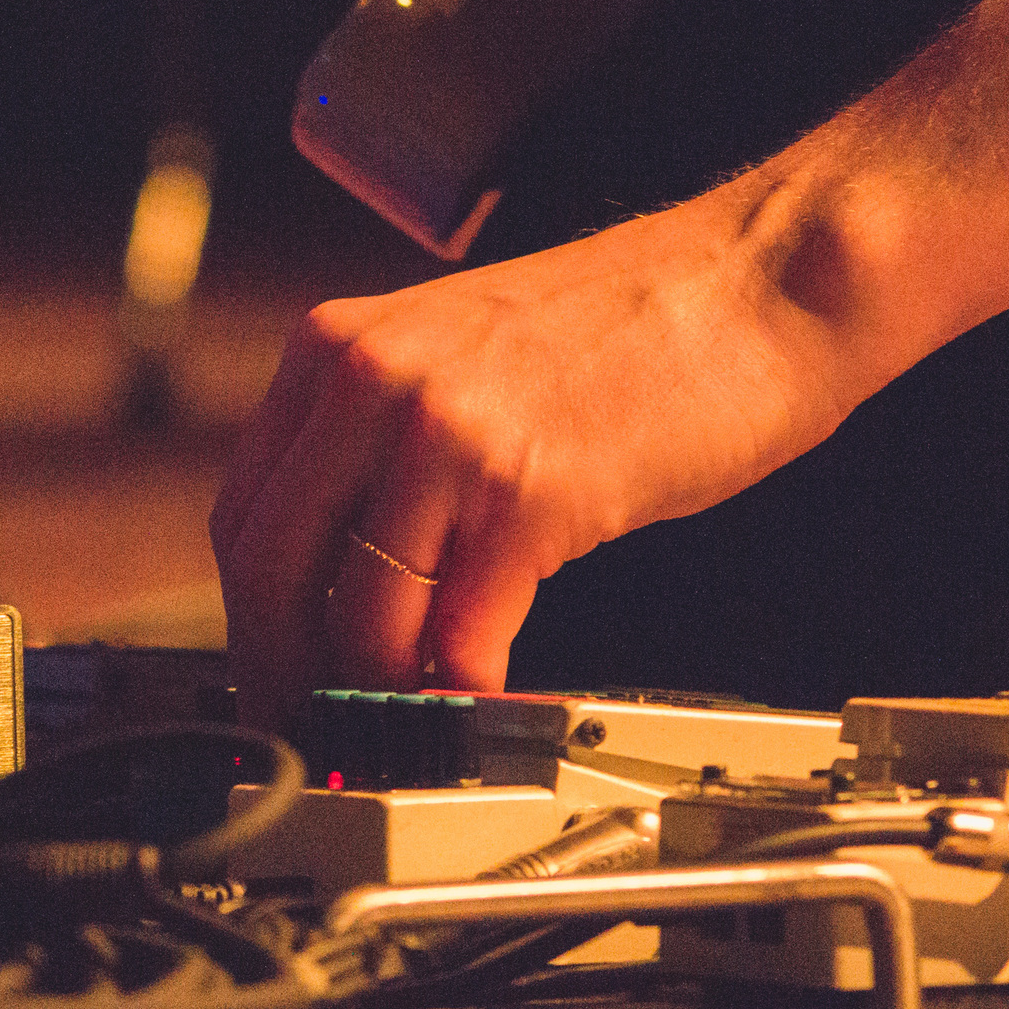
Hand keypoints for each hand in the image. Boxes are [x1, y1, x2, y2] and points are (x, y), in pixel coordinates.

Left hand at [210, 186, 864, 725]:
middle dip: (284, 672)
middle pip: (270, 569)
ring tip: (405, 728)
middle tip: (315, 730)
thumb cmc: (635, 323)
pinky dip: (462, 695)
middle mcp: (372, 381)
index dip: (249, 617)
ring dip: (376, 697)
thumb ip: (384, 437)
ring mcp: (444, 435)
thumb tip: (341, 564)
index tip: (272, 671)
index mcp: (339, 348)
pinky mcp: (528, 494)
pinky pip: (459, 638)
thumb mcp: (460, 354)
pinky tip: (482, 704)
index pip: (243, 512)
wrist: (765, 278)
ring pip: (357, 616)